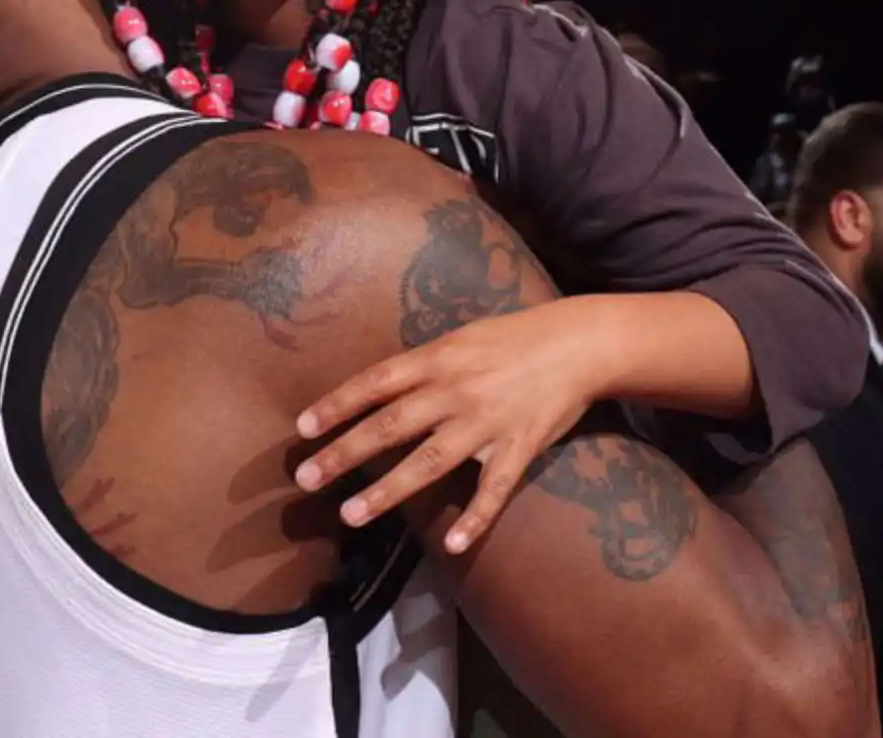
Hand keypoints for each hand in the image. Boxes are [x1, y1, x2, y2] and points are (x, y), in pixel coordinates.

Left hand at [293, 302, 603, 553]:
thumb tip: (381, 389)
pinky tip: (452, 544)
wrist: (578, 343)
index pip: (375, 383)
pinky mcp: (519, 448)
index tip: (303, 427)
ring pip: (428, 461)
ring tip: (350, 514)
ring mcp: (486, 422)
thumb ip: (425, 365)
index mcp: (438, 359)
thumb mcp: (461, 338)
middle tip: (307, 477)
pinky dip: (475, 519)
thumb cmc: (514, 337)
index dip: (337, 404)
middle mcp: (455, 390)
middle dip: (345, 453)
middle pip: (390, 425)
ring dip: (387, 491)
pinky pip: (493, 489)